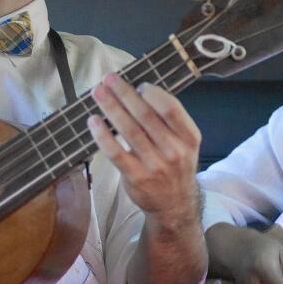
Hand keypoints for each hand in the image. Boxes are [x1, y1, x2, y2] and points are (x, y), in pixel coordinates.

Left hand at [88, 74, 201, 226]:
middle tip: (109, 79)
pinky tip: (93, 121)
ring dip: (111, 108)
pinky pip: (115, 153)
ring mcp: (155, 165)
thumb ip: (169, 121)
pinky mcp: (136, 178)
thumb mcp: (185, 143)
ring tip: (98, 93)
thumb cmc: (176, 165)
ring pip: (129, 131)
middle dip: (125, 94)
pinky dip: (102, 135)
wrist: (174, 204)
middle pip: (146, 116)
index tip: (138, 84)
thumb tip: (138, 91)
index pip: (171, 109)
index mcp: (189, 137)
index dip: (153, 93)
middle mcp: (174, 151)